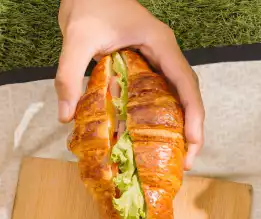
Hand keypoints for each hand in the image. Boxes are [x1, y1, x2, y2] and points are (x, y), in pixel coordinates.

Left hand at [55, 0, 204, 167]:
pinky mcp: (144, 63)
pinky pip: (158, 92)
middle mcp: (164, 52)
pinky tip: (147, 136)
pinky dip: (158, 116)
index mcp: (160, 44)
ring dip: (178, 124)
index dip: (194, 115)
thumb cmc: (87, 4)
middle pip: (188, 94)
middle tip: (185, 161)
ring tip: (173, 155)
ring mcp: (156, 57)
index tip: (193, 143)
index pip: (186, 83)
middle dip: (191, 128)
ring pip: (177, 95)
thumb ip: (69, 75)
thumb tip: (66, 116)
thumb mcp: (76, 39)